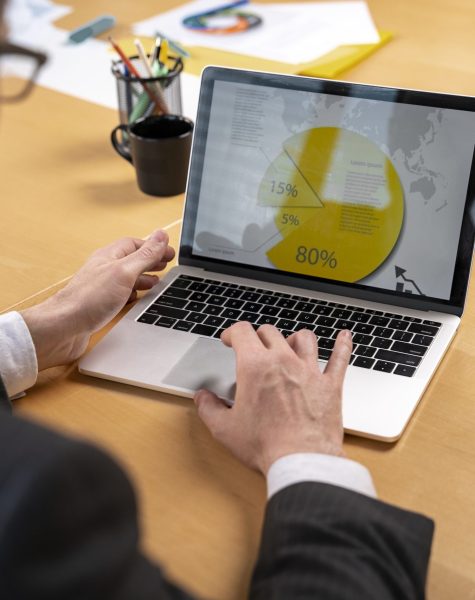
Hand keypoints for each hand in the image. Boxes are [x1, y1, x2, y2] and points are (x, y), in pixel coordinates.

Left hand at [21, 229, 174, 369]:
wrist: (64, 328)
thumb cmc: (89, 299)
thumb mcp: (125, 272)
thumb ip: (145, 255)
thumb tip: (161, 235)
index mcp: (109, 257)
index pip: (135, 244)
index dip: (153, 246)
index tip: (169, 251)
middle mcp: (105, 270)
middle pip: (131, 260)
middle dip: (150, 261)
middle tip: (166, 264)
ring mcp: (102, 288)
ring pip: (127, 278)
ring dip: (143, 278)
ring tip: (157, 281)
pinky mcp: (101, 306)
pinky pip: (121, 295)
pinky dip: (133, 294)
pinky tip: (137, 299)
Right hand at [194, 323, 351, 474]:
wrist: (301, 461)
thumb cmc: (265, 445)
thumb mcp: (225, 429)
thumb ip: (209, 408)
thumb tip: (203, 398)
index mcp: (255, 366)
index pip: (242, 332)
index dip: (232, 332)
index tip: (230, 339)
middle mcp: (283, 361)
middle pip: (270, 332)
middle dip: (258, 336)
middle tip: (254, 347)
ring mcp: (309, 370)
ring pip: (304, 338)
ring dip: (293, 338)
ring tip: (290, 344)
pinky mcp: (330, 385)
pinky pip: (339, 358)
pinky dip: (342, 345)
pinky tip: (344, 337)